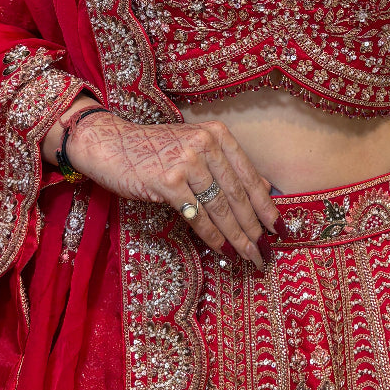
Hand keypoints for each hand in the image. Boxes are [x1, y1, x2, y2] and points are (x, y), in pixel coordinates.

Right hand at [66, 112, 281, 269]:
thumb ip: (227, 164)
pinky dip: (213, 236)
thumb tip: (264, 189)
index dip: (265, 204)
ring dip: (237, 236)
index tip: (278, 227)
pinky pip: (197, 216)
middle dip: (254, 226)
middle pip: (237, 193)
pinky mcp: (168, 181)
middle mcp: (205, 144)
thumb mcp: (195, 147)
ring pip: (220, 207)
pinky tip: (223, 249)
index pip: (248, 174)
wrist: (111, 144)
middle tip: (264, 251)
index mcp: (217, 134)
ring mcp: (186, 162)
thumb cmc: (155, 150)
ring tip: (248, 256)